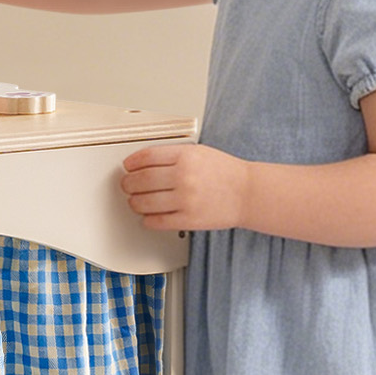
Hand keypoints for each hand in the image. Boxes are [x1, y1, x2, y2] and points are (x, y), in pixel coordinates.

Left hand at [119, 143, 248, 230]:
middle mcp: (184, 176)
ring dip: (134, 203)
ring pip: (144, 203)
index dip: (132, 163)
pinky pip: (157, 222)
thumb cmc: (225, 172)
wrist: (247, 193)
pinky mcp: (188, 220)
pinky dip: (147, 220)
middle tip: (127, 185)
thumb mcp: (199, 152)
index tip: (127, 167)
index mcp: (186, 156)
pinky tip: (148, 217)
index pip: (146, 157)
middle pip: (141, 180)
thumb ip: (173, 156)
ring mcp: (185, 200)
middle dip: (128, 184)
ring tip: (135, 202)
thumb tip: (143, 163)